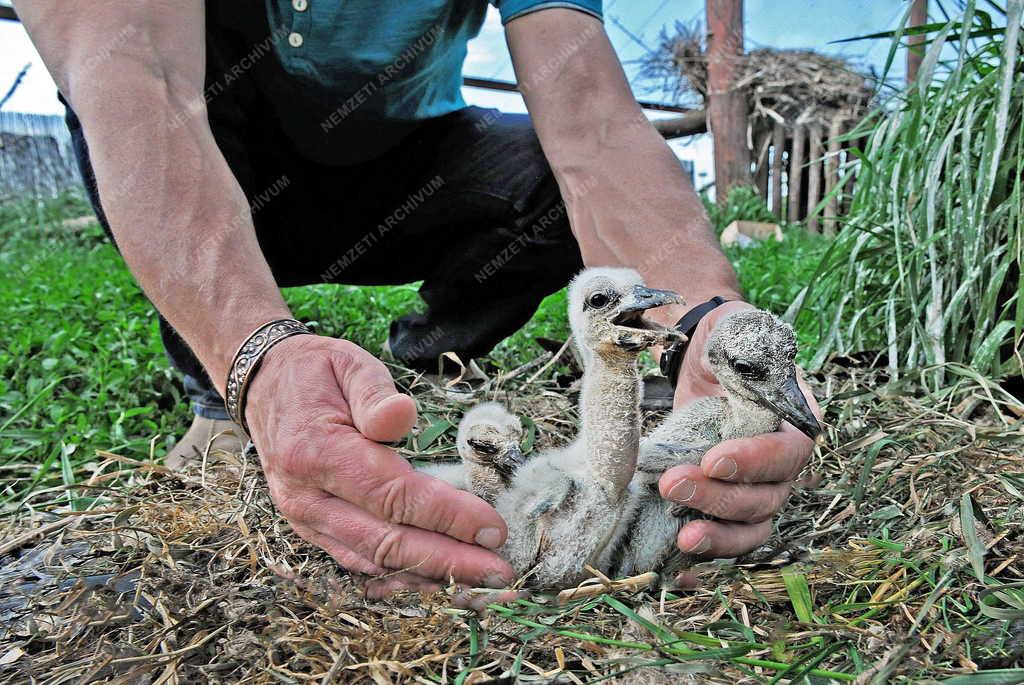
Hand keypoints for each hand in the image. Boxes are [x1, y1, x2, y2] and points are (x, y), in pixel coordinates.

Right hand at [245, 334, 514, 597]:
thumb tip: (403, 416)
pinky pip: (359, 563)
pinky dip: (402, 577)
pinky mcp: (313, 530)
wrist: (263, 388)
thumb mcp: (348, 364)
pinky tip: (440, 582)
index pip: (391, 494)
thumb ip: (375, 392)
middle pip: (386, 542)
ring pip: (374, 562)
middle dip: (448, 562)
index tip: (492, 528)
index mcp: (316, 452)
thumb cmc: (316, 373)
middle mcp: (307, 497)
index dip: (446, 516)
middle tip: (500, 573)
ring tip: (482, 586)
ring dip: (431, 578)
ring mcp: (306, 520)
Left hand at [659, 301, 819, 569]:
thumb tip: (738, 354)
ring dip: (718, 538)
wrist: (703, 358)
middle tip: (672, 483)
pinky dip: (703, 561)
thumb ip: (742, 342)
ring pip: (750, 530)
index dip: (754, 461)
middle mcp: (782, 464)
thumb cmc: (724, 341)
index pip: (789, 452)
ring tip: (682, 536)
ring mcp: (755, 490)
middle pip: (768, 499)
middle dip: (720, 499)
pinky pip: (723, 542)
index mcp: (797, 421)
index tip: (713, 459)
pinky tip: (676, 570)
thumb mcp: (735, 330)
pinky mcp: (723, 506)